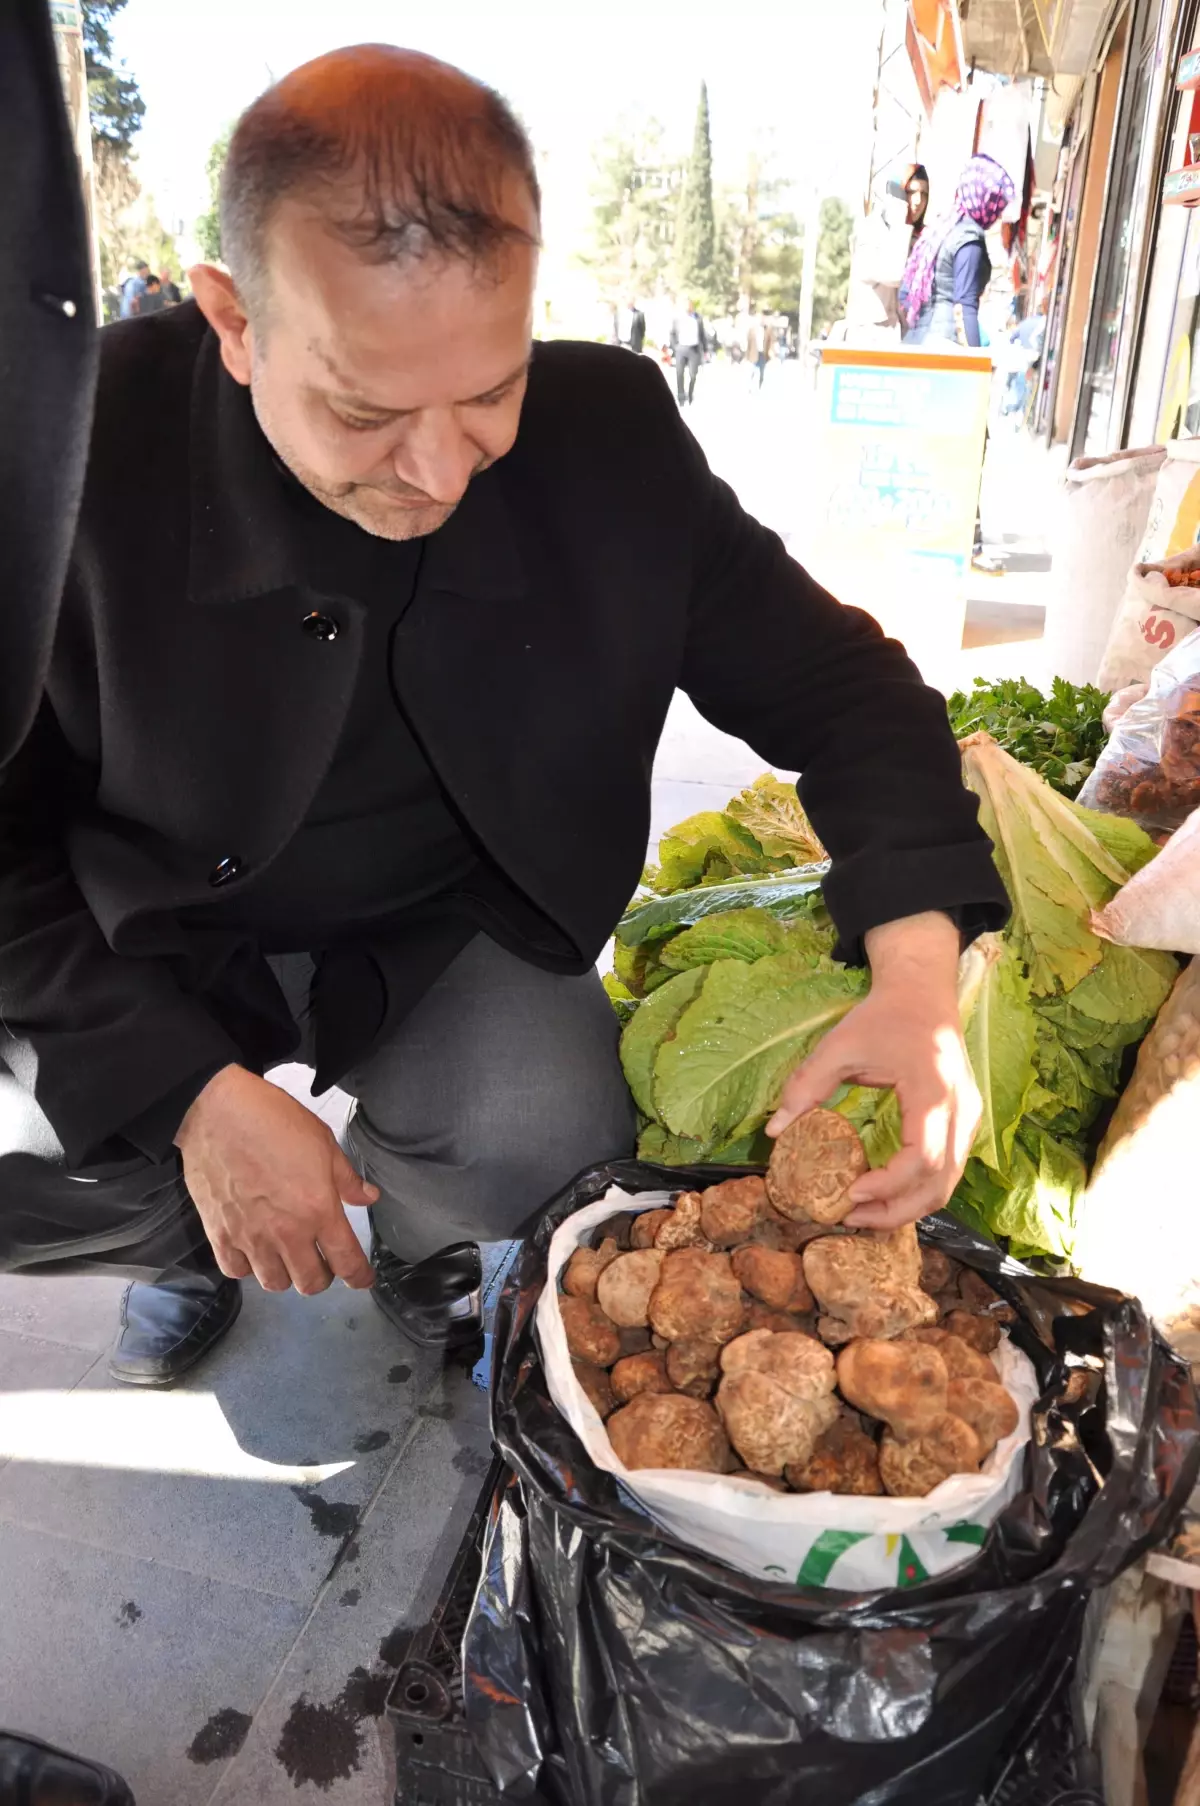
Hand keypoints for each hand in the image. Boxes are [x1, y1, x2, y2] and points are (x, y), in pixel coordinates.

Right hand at [175, 1065, 377, 1293]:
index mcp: (318, 1210)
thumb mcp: (323, 1143)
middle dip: (324, 1276)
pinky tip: (254, 1250)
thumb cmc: (273, 1121)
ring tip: (288, 1255)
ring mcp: (250, 1238)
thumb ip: (347, 1179)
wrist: (218, 1112)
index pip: (346, 1261)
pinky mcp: (219, 1234)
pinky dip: (248, 1267)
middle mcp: (286, 1233)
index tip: (363, 1280)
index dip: (360, 1277)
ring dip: (287, 1274)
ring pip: (275, 1283)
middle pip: (311, 1283)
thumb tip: (368, 1198)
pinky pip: (237, 1271)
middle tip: (323, 1259)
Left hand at [766, 912, 977, 1230]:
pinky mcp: (966, 1124)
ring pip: (947, 1184)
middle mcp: (961, 1111)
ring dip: (907, 1207)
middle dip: (896, 1210)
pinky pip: (948, 1171)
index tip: (849, 1195)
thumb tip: (774, 1132)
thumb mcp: (839, 1045)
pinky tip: (883, 1194)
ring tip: (862, 1213)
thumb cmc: (883, 1017)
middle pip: (940, 1183)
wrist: (923, 995)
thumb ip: (806, 1086)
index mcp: (933, 1090)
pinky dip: (918, 1191)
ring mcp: (969, 1119)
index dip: (888, 1185)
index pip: (922, 1156)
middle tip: (850, 1218)